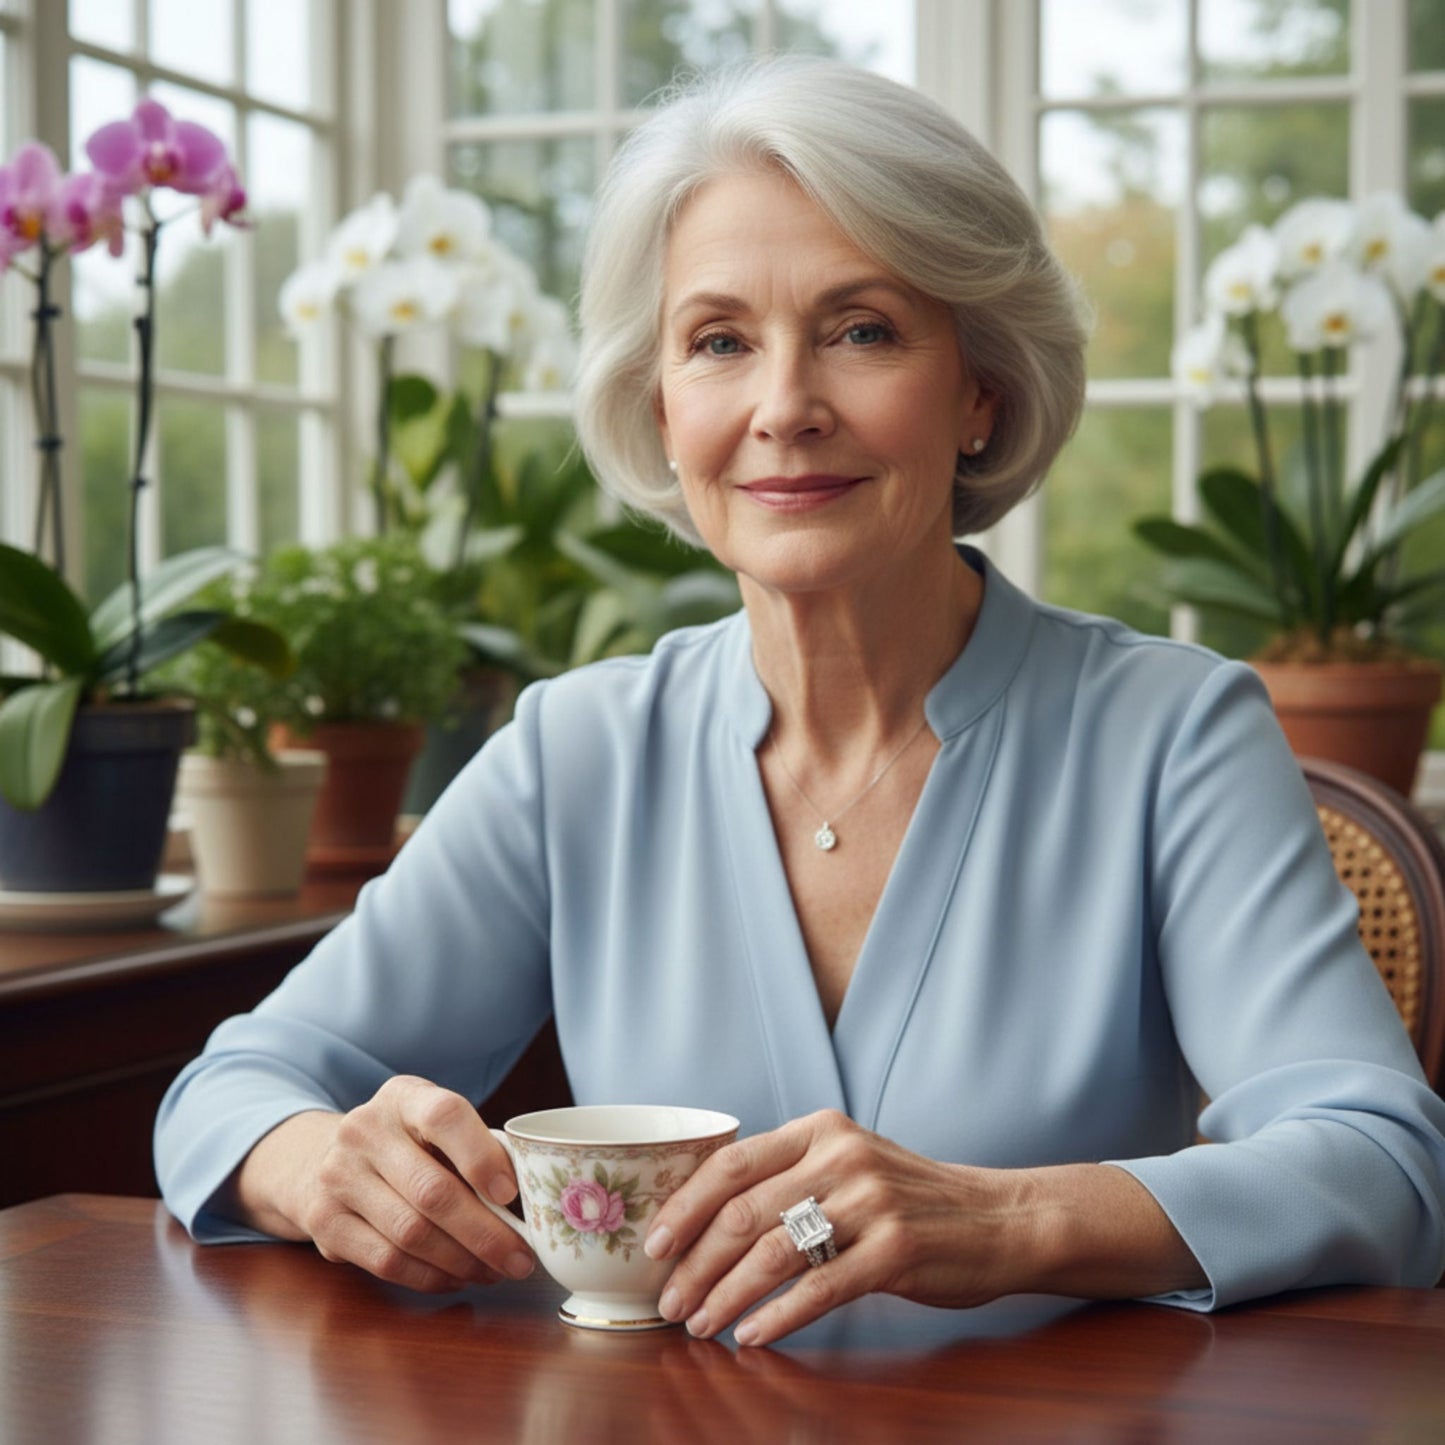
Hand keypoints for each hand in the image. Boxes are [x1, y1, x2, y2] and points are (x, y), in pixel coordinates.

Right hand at [232, 1075, 536, 1292]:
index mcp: (403, 1096)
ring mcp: (338, 1176)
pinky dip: (430, 1277)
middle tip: (521, 1259)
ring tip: (495, 1272)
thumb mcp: (434, 1127)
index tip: (511, 1195)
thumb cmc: (404, 1144)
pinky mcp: (324, 1223)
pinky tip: (457, 1277)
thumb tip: (528, 1201)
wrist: (321, 1160)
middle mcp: (364, 1130)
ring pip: (411, 1234)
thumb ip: (475, 1149)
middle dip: (485, 1233)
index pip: (445, 1116)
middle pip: (432, 1190)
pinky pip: (388, 1261)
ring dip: (462, 1262)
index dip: (481, 1157)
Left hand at [641, 1109, 1019, 1346]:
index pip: (731, 1163)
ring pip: (773, 1252)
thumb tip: (704, 1218)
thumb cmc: (910, 1199)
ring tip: (700, 1325)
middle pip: (744, 1213)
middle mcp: (841, 1157)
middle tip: (670, 1300)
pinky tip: (752, 1335)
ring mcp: (871, 1203)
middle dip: (695, 1263)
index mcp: (820, 1130)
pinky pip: (819, 1288)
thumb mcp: (849, 1163)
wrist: (998, 1218)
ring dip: (726, 1295)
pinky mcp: (896, 1251)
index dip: (685, 1206)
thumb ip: (789, 1176)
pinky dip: (777, 1316)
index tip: (654, 1245)